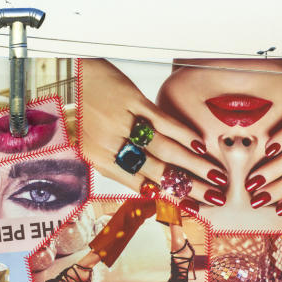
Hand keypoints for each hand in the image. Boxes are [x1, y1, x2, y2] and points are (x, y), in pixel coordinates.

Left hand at [79, 59, 225, 208]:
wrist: (65, 73)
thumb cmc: (79, 111)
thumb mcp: (90, 144)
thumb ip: (116, 162)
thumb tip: (149, 184)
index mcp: (100, 160)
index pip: (142, 185)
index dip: (171, 198)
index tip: (195, 208)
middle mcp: (111, 144)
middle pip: (158, 171)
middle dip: (191, 187)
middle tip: (216, 197)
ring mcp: (122, 121)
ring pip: (164, 149)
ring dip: (194, 164)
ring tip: (216, 176)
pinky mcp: (130, 98)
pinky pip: (160, 120)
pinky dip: (182, 133)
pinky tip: (199, 144)